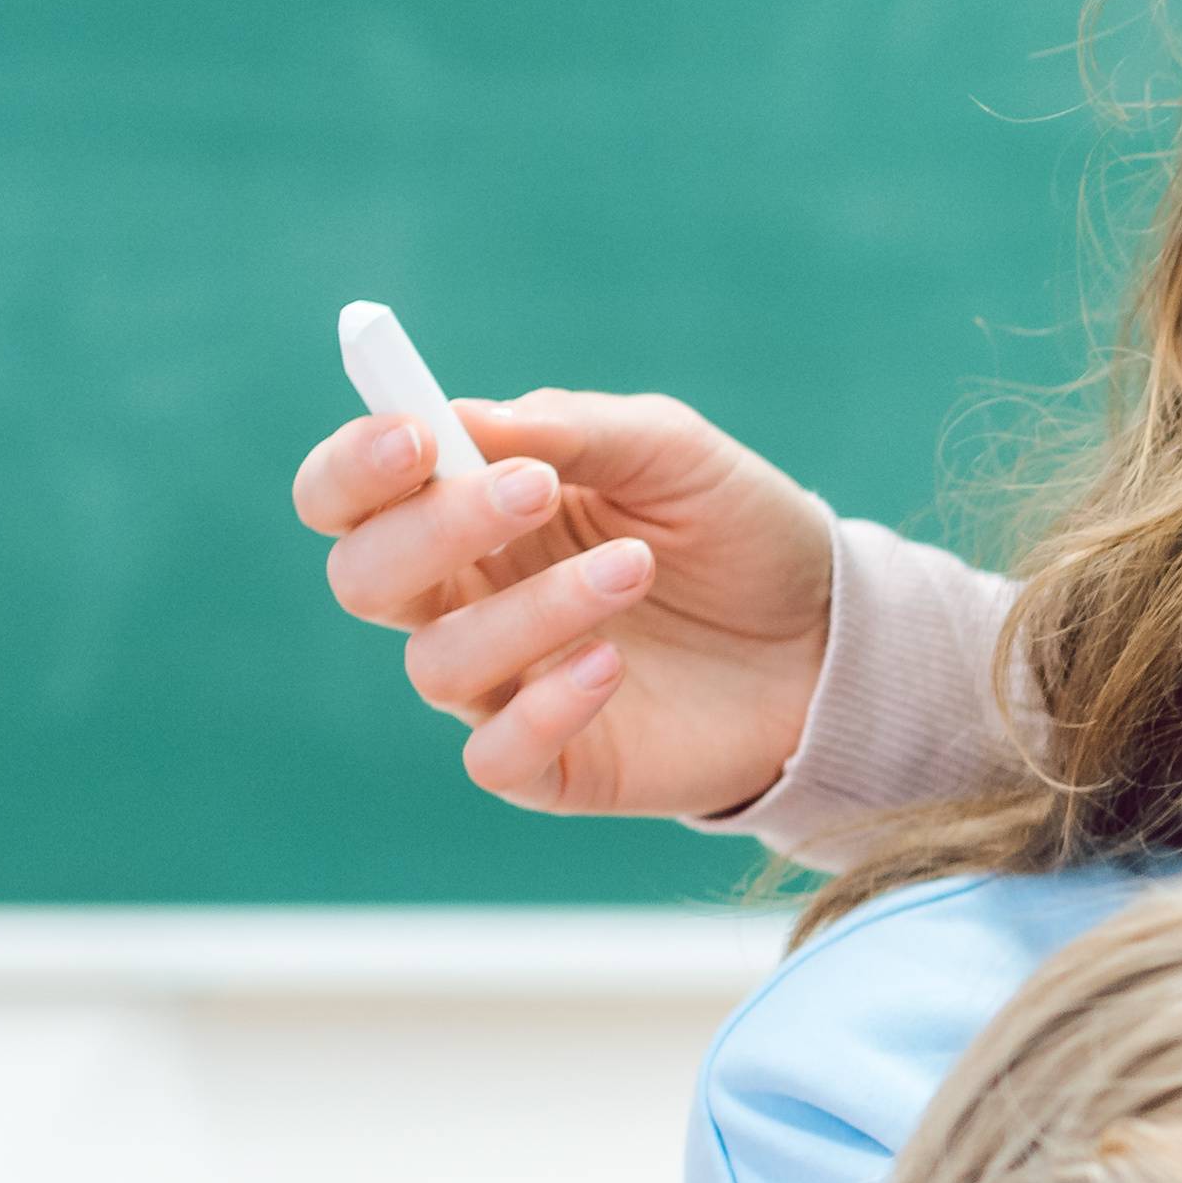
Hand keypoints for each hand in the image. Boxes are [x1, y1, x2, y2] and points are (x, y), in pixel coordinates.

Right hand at [290, 386, 841, 816]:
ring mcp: (502, 687)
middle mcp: (465, 600)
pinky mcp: (552, 766)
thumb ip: (572, 430)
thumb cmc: (738, 532)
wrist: (833, 638)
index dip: (354, 468)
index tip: (414, 436)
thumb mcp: (673, 452)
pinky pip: (494, 755)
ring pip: (435, 661)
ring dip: (530, 608)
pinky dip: (543, 706)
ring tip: (634, 568)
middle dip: (433, 530)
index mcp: (469, 513)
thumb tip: (460, 415)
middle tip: (536, 492)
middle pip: (364, 577)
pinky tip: (613, 664)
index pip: (348, 496)